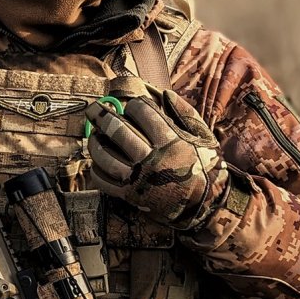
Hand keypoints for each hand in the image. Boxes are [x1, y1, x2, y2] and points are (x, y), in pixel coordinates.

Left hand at [84, 89, 228, 230]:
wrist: (206, 206)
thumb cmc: (205, 167)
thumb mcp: (204, 137)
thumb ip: (185, 113)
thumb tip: (165, 93)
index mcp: (171, 142)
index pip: (144, 113)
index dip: (134, 105)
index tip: (131, 105)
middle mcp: (151, 159)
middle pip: (118, 131)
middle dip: (102, 116)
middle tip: (93, 108)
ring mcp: (138, 179)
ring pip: (106, 156)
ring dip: (95, 142)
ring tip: (93, 134)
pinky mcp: (130, 195)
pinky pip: (104, 181)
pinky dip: (96, 169)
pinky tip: (96, 160)